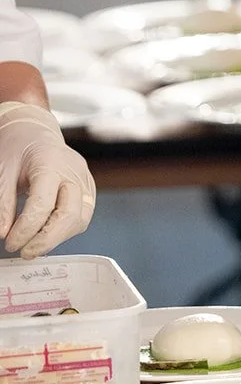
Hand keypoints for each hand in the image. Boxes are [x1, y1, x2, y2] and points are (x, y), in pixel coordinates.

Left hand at [0, 102, 96, 257]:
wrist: (34, 131)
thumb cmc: (18, 148)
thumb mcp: (2, 172)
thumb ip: (3, 203)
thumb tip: (4, 234)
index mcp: (51, 163)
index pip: (42, 205)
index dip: (26, 230)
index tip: (10, 243)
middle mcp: (74, 171)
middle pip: (69, 215)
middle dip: (46, 240)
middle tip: (24, 252)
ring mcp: (85, 180)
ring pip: (80, 220)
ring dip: (57, 238)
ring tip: (33, 244)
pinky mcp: (88, 188)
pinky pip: (82, 216)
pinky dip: (64, 229)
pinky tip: (46, 232)